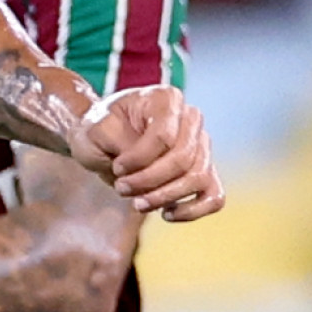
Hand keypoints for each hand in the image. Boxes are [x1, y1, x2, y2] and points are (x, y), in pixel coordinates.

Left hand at [71, 85, 224, 221]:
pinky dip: (193, 211)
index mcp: (167, 98)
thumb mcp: (98, 130)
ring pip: (199, 178)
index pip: (164, 137)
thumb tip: (148, 166)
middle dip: (149, 181)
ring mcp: (202, 145)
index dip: (139, 159)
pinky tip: (166, 213)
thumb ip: (123, 143)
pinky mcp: (204, 171)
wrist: (102, 139)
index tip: (116, 167)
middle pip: (183, 159)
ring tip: (137, 203)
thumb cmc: (99, 131)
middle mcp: (191, 118)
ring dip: (166, 197)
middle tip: (121, 188)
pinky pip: (214, 197)